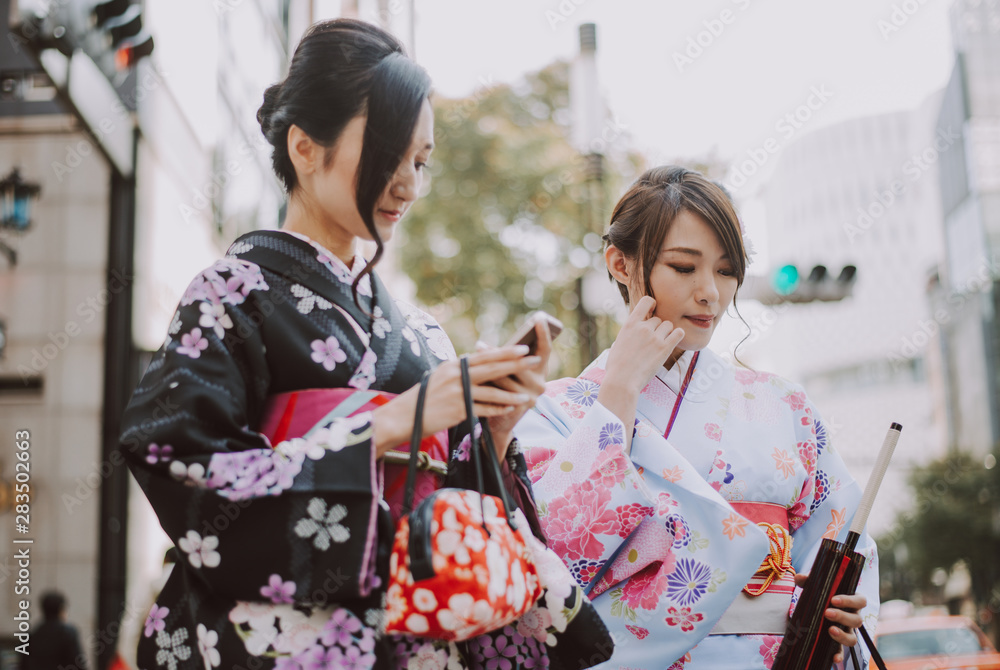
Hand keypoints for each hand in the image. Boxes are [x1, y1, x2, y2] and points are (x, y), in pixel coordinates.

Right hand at [371, 346, 540, 456]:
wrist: (402, 417)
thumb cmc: (421, 399)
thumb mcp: (438, 378)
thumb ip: (457, 372)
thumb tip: (472, 363)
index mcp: (452, 365)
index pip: (483, 355)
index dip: (505, 351)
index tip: (522, 347)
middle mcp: (456, 375)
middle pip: (492, 368)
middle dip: (515, 364)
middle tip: (534, 360)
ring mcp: (457, 392)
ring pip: (492, 391)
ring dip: (511, 394)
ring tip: (528, 395)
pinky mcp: (458, 410)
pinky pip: (485, 409)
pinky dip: (499, 409)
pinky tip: (511, 410)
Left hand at [482, 319, 552, 458]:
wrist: (502, 423)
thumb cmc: (504, 392)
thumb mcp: (511, 375)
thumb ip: (506, 362)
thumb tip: (483, 346)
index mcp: (541, 371)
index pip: (545, 349)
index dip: (543, 333)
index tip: (539, 317)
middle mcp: (540, 383)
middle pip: (518, 362)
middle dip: (498, 353)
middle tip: (480, 344)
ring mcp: (532, 396)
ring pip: (505, 377)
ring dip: (487, 367)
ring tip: (472, 358)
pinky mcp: (520, 407)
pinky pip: (500, 391)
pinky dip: (486, 384)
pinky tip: (472, 379)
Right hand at [603, 295, 685, 394]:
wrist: (622, 381)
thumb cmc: (616, 366)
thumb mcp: (618, 342)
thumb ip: (629, 333)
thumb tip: (634, 331)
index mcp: (630, 324)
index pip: (646, 301)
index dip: (652, 305)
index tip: (651, 313)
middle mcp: (643, 328)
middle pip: (658, 319)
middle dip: (656, 328)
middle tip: (651, 342)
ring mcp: (655, 338)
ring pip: (668, 325)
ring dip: (666, 333)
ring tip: (660, 344)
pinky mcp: (664, 348)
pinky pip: (679, 333)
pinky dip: (677, 336)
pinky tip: (672, 342)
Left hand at [794, 573, 866, 663]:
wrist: (817, 609)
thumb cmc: (822, 595)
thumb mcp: (816, 586)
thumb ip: (809, 580)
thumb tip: (798, 578)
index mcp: (852, 602)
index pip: (860, 600)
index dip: (850, 600)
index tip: (834, 599)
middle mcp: (853, 617)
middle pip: (857, 620)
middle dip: (842, 617)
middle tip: (827, 613)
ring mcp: (847, 631)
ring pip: (853, 638)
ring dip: (843, 635)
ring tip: (830, 630)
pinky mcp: (839, 643)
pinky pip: (842, 651)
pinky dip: (839, 655)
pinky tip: (833, 658)